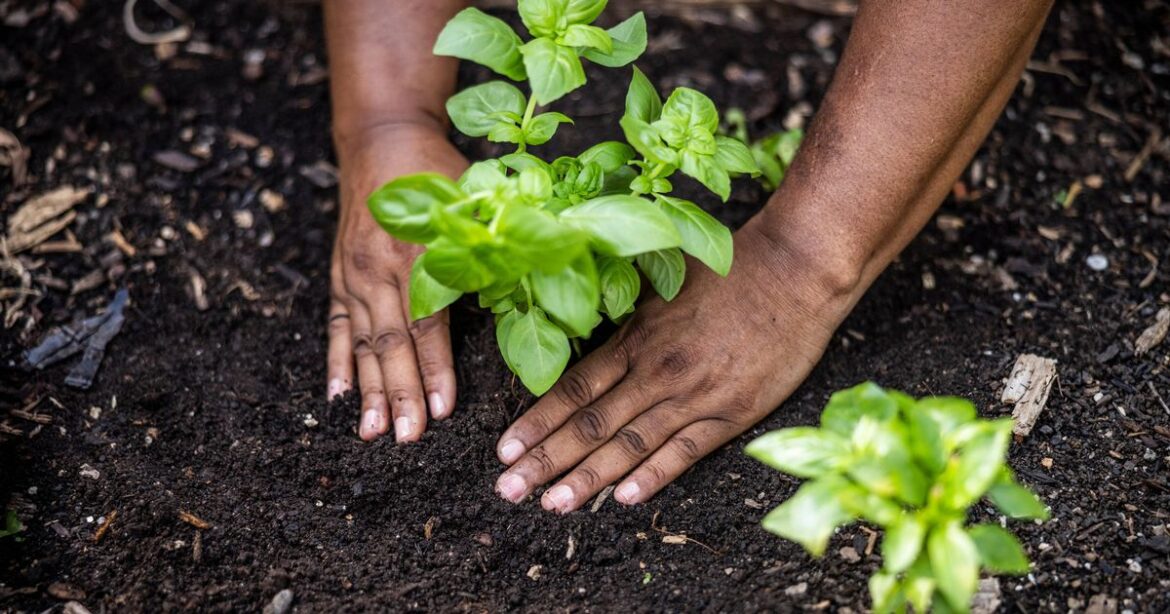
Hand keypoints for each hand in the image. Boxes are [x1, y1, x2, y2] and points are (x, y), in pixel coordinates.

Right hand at [327, 122, 467, 441]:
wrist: (381, 138)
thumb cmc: (438, 172)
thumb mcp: (474, 200)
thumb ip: (494, 248)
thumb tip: (527, 295)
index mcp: (419, 251)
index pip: (428, 323)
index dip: (436, 368)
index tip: (444, 410)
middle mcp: (378, 266)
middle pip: (390, 342)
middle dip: (400, 394)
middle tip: (407, 438)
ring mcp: (354, 272)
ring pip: (362, 342)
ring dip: (368, 389)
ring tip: (372, 431)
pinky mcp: (340, 275)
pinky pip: (336, 326)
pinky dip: (335, 362)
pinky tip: (335, 396)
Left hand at [493, 219, 864, 511]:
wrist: (794, 272)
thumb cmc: (729, 270)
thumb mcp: (662, 282)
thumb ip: (623, 312)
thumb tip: (580, 318)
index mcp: (636, 338)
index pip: (573, 389)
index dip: (536, 422)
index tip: (504, 450)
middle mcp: (656, 371)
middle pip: (589, 424)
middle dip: (545, 461)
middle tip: (508, 490)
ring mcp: (693, 396)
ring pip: (629, 445)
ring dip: (588, 478)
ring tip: (552, 505)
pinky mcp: (731, 413)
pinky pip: (685, 452)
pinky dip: (653, 476)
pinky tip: (624, 499)